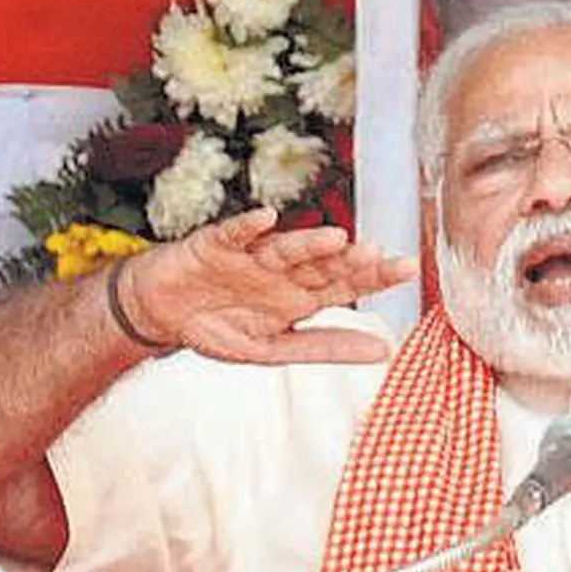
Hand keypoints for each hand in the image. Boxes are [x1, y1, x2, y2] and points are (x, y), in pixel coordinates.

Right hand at [116, 208, 416, 363]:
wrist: (161, 313)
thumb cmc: (220, 327)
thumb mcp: (274, 350)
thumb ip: (327, 347)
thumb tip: (384, 352)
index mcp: (301, 296)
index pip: (347, 284)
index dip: (376, 276)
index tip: (408, 268)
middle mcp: (283, 272)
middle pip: (323, 263)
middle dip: (348, 259)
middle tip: (377, 252)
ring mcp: (251, 257)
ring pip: (285, 248)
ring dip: (307, 243)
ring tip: (334, 238)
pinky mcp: (214, 246)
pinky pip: (233, 234)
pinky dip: (246, 228)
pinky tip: (265, 219)